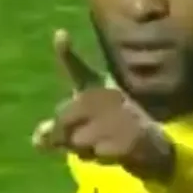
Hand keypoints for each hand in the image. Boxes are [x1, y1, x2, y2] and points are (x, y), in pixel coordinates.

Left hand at [32, 30, 174, 181]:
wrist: (154, 148)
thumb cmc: (111, 133)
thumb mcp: (81, 130)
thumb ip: (57, 132)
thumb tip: (37, 140)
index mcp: (97, 89)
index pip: (77, 70)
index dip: (66, 53)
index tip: (60, 34)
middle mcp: (110, 96)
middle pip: (65, 117)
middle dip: (65, 136)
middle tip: (83, 141)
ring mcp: (122, 116)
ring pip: (78, 139)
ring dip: (83, 150)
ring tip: (103, 145)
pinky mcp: (130, 138)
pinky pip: (97, 153)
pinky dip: (100, 158)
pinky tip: (115, 153)